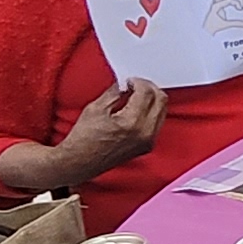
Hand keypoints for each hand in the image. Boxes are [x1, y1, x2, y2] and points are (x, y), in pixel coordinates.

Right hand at [49, 80, 167, 183]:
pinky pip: (157, 123)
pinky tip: (137, 109)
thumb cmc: (83, 139)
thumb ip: (114, 92)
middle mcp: (145, 134)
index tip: (130, 81)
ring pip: (162, 111)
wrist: (79, 162)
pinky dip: (151, 111)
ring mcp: (148, 142)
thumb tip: (124, 84)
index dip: (138, 82)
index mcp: (132, 123)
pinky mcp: (147, 147)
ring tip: (135, 96)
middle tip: (136, 85)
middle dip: (149, 88)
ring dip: (152, 99)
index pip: (147, 93)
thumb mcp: (96, 108)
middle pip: (161, 100)